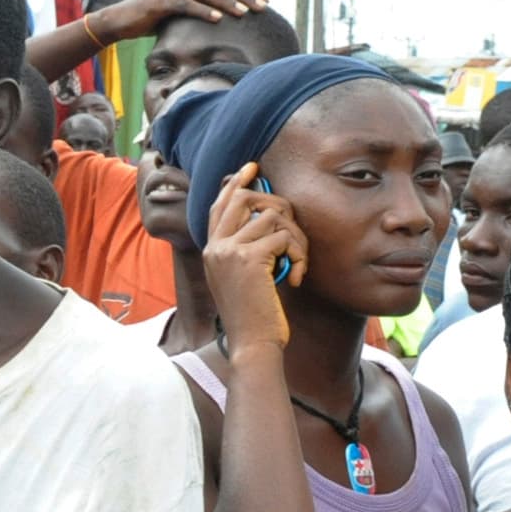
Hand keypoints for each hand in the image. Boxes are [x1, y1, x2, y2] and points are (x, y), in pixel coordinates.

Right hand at [81, 0, 269, 50]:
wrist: (120, 20)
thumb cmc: (152, 19)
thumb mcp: (181, 14)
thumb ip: (200, 12)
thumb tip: (225, 24)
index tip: (266, 0)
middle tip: (262, 6)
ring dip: (227, 1)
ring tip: (244, 12)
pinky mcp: (160, 1)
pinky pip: (184, 4)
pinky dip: (201, 10)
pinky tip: (216, 18)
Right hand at [199, 163, 302, 348]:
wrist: (252, 344)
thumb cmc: (254, 317)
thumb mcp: (241, 280)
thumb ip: (245, 251)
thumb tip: (266, 219)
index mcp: (211, 251)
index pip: (219, 205)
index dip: (235, 184)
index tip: (251, 168)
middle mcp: (216, 246)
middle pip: (244, 198)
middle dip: (277, 204)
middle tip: (293, 222)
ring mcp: (229, 251)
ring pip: (273, 216)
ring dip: (296, 237)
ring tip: (297, 262)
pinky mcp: (249, 258)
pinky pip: (285, 236)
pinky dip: (299, 254)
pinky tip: (296, 277)